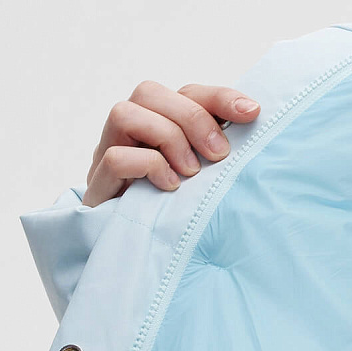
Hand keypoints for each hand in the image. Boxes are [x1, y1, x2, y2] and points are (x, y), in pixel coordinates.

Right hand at [83, 82, 260, 206]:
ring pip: (124, 114)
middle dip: (191, 118)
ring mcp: (107, 158)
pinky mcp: (98, 188)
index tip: (251, 112)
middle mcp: (128, 136)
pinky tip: (170, 187)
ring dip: (165, 137)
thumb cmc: (177, 216)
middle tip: (218, 155)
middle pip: (149, 92)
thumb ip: (217, 153)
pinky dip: (148, 166)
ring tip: (190, 173)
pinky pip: (115, 158)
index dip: (218, 97)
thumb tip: (253, 123)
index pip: (185, 92)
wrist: (135, 258)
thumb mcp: (204, 181)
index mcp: (157, 127)